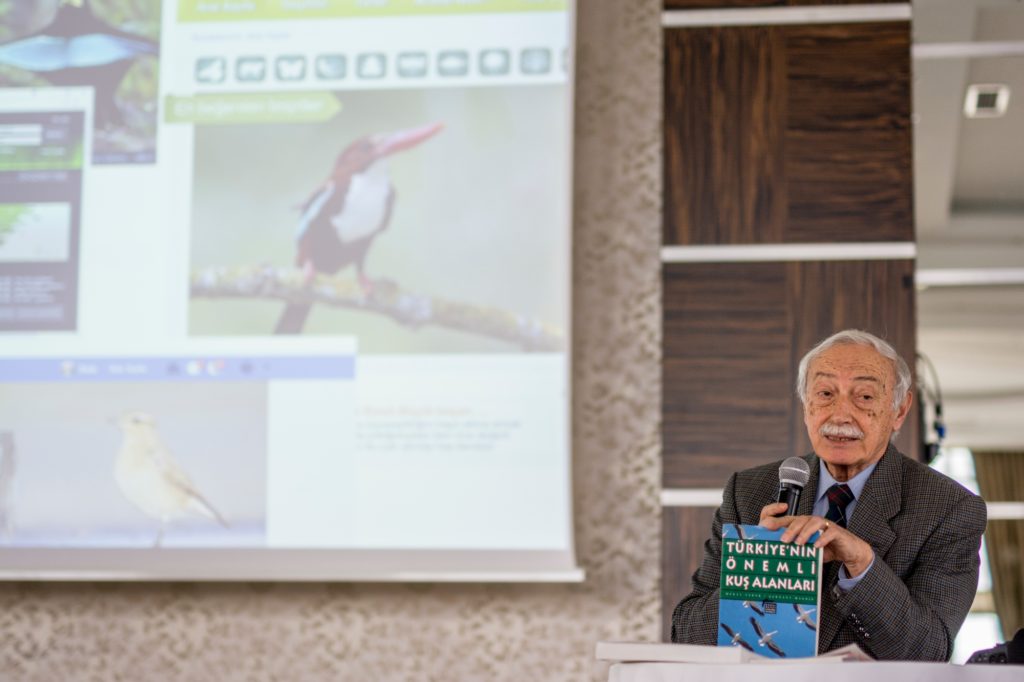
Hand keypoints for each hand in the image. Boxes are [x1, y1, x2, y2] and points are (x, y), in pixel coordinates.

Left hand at [758, 503, 873, 577]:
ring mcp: (826, 525)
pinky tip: (816, 546)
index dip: (776, 518)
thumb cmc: (826, 549)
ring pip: (814, 522)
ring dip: (805, 532)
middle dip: (789, 529)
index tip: (765, 525)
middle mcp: (813, 521)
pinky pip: (830, 532)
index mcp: (803, 524)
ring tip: (798, 543)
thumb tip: (776, 557)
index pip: (787, 518)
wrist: (849, 551)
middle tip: (783, 540)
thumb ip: (795, 550)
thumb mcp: (808, 550)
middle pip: (799, 519)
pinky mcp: (837, 532)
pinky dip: (823, 538)